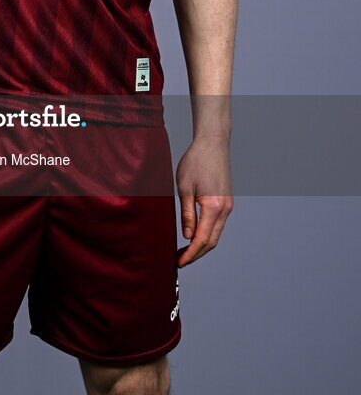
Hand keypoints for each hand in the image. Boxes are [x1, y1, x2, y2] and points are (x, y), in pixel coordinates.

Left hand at [175, 136, 232, 266]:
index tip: (179, 262)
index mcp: (214, 207)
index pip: (202, 240)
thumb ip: (187, 213)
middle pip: (212, 242)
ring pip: (216, 235)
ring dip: (202, 246)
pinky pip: (218, 225)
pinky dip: (207, 234)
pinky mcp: (227, 202)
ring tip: (185, 251)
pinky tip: (194, 235)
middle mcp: (225, 210)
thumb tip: (187, 236)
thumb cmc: (196, 161)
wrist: (213, 143)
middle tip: (179, 260)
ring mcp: (228, 206)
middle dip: (196, 254)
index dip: (190, 254)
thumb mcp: (184, 187)